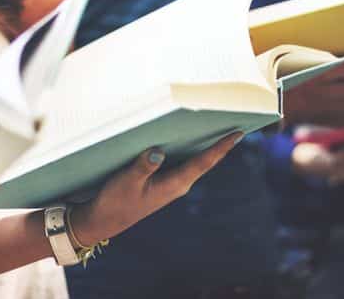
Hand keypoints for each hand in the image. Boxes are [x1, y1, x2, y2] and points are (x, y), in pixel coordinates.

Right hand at [68, 132, 242, 243]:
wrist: (105, 220)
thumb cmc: (116, 201)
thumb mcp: (127, 181)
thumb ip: (143, 165)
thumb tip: (159, 151)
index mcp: (175, 184)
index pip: (203, 162)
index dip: (221, 148)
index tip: (238, 134)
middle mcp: (178, 184)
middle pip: (204, 161)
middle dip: (219, 144)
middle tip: (235, 124)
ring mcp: (171, 183)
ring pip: (193, 161)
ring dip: (203, 145)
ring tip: (215, 126)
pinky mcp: (161, 181)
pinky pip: (180, 162)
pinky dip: (186, 149)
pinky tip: (185, 137)